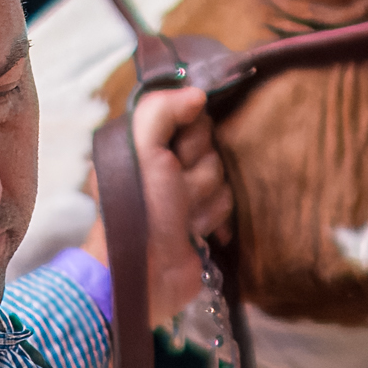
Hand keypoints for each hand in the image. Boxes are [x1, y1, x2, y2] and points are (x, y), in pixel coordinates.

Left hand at [83, 85, 233, 326]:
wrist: (144, 273)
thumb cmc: (137, 208)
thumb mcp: (140, 149)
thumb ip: (161, 111)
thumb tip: (198, 95)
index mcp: (147, 142)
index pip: (194, 118)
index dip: (191, 135)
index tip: (175, 153)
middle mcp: (167, 164)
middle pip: (212, 148)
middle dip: (198, 171)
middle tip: (176, 191)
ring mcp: (187, 194)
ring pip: (223, 178)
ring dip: (205, 201)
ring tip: (182, 218)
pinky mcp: (204, 221)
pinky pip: (229, 207)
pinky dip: (214, 220)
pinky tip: (196, 232)